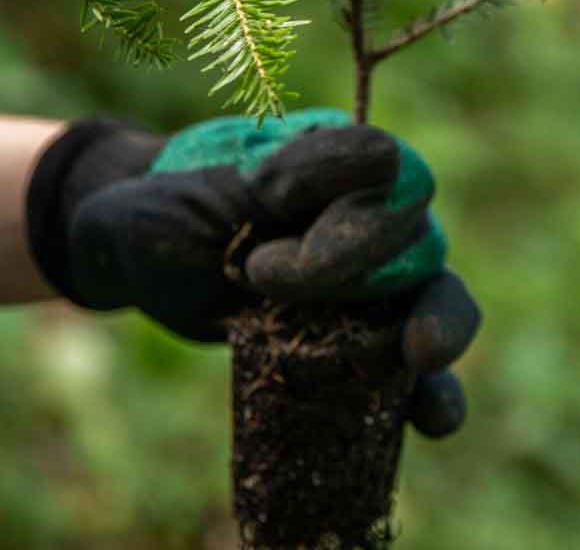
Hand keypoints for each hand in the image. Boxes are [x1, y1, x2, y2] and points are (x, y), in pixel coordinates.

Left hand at [26, 109, 479, 436]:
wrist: (140, 262)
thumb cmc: (166, 210)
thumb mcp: (201, 189)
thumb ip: (279, 174)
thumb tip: (379, 157)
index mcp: (338, 159)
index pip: (390, 173)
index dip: (349, 213)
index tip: (266, 234)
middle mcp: (371, 213)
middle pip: (417, 239)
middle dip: (361, 272)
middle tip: (263, 282)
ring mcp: (376, 278)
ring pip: (438, 297)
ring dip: (439, 328)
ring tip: (422, 358)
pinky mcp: (366, 339)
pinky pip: (418, 369)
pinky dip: (433, 393)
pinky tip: (431, 421)